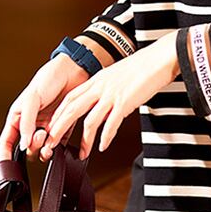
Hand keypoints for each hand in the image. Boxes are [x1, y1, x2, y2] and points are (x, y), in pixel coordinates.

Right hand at [0, 54, 88, 161]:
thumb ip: (26, 122)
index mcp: (18, 117)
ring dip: (46, 149)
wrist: (73, 70)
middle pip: (27, 147)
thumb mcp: (32, 99)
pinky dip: (61, 147)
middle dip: (32, 146)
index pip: (7, 141)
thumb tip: (23, 144)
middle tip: (41, 135)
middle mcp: (32, 124)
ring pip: (43, 148)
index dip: (5, 156)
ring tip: (51, 139)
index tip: (8, 167)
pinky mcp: (62, 126)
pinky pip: (60, 143)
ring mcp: (47, 126)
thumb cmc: (49, 78)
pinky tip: (62, 144)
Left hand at [41, 29, 180, 160]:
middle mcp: (100, 87)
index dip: (58, 114)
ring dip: (84, 140)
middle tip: (52, 143)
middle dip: (59, 129)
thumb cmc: (141, 67)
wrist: (158, 59)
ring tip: (82, 153)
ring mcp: (111, 95)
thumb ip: (104, 88)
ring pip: (90, 121)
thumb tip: (99, 102)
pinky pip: (111, 124)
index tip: (52, 127)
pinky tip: (103, 146)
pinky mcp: (124, 102)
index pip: (70, 98)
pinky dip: (105, 138)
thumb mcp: (115, 75)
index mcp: (96, 80)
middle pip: (72, 110)